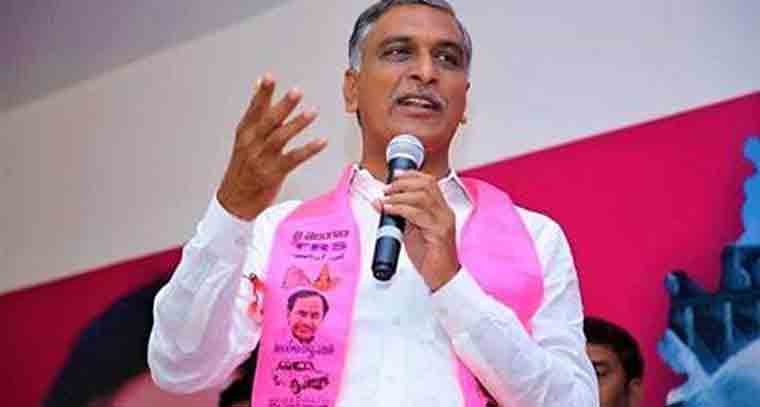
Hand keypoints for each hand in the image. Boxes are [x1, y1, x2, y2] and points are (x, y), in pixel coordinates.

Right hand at [218, 74, 326, 219]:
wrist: (235, 200)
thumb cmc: (243, 168)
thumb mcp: (244, 138)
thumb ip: (255, 112)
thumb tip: (259, 85)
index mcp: (244, 133)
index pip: (253, 110)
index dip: (261, 94)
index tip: (269, 78)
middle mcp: (251, 145)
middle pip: (268, 122)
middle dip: (283, 106)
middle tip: (296, 92)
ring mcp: (262, 160)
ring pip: (280, 138)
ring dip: (297, 124)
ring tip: (312, 112)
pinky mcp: (273, 174)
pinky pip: (293, 159)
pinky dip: (308, 150)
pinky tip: (321, 142)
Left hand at [376, 170, 459, 290]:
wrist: (442, 278)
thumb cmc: (429, 257)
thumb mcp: (413, 231)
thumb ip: (403, 216)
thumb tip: (384, 203)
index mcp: (440, 209)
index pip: (429, 182)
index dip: (411, 175)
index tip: (394, 176)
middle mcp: (444, 212)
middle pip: (427, 184)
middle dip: (403, 182)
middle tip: (387, 189)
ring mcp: (443, 221)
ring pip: (422, 196)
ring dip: (399, 195)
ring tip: (385, 199)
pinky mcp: (439, 233)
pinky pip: (418, 214)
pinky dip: (400, 209)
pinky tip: (389, 210)